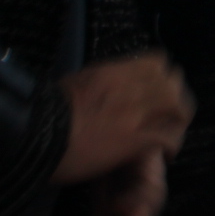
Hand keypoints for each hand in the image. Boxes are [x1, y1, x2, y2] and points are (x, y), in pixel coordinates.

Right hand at [55, 52, 193, 184]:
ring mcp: (134, 112)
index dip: (163, 76)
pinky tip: (165, 155)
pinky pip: (167, 137)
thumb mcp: (74, 83)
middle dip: (175, 97)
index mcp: (114, 71)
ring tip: (170, 134)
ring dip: (177, 120)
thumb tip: (101, 86)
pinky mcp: (134, 140)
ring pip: (177, 106)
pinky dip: (171, 146)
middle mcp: (129, 86)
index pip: (157, 61)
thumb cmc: (46, 111)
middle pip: (173, 81)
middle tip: (168, 116)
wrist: (37, 135)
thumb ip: (96, 82)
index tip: (158, 91)